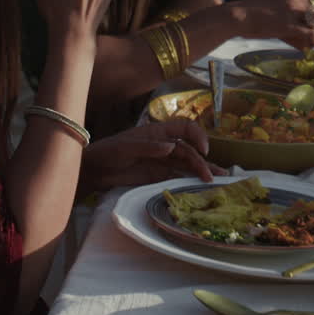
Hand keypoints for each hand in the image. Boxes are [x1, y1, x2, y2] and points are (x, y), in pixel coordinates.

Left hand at [80, 118, 223, 190]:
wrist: (95, 170)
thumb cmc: (108, 152)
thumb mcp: (126, 148)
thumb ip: (149, 148)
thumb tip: (171, 147)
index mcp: (158, 131)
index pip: (185, 128)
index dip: (197, 136)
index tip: (203, 150)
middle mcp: (165, 144)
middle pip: (189, 150)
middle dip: (202, 161)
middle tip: (211, 177)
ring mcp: (163, 160)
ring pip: (188, 164)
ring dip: (202, 170)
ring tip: (218, 181)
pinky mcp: (159, 175)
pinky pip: (179, 176)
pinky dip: (191, 180)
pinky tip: (202, 186)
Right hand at [229, 0, 313, 50]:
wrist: (237, 16)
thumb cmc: (249, 18)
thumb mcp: (271, 14)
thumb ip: (288, 24)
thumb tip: (303, 41)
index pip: (311, 4)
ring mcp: (292, 10)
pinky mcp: (289, 24)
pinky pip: (310, 33)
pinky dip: (313, 41)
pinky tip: (310, 47)